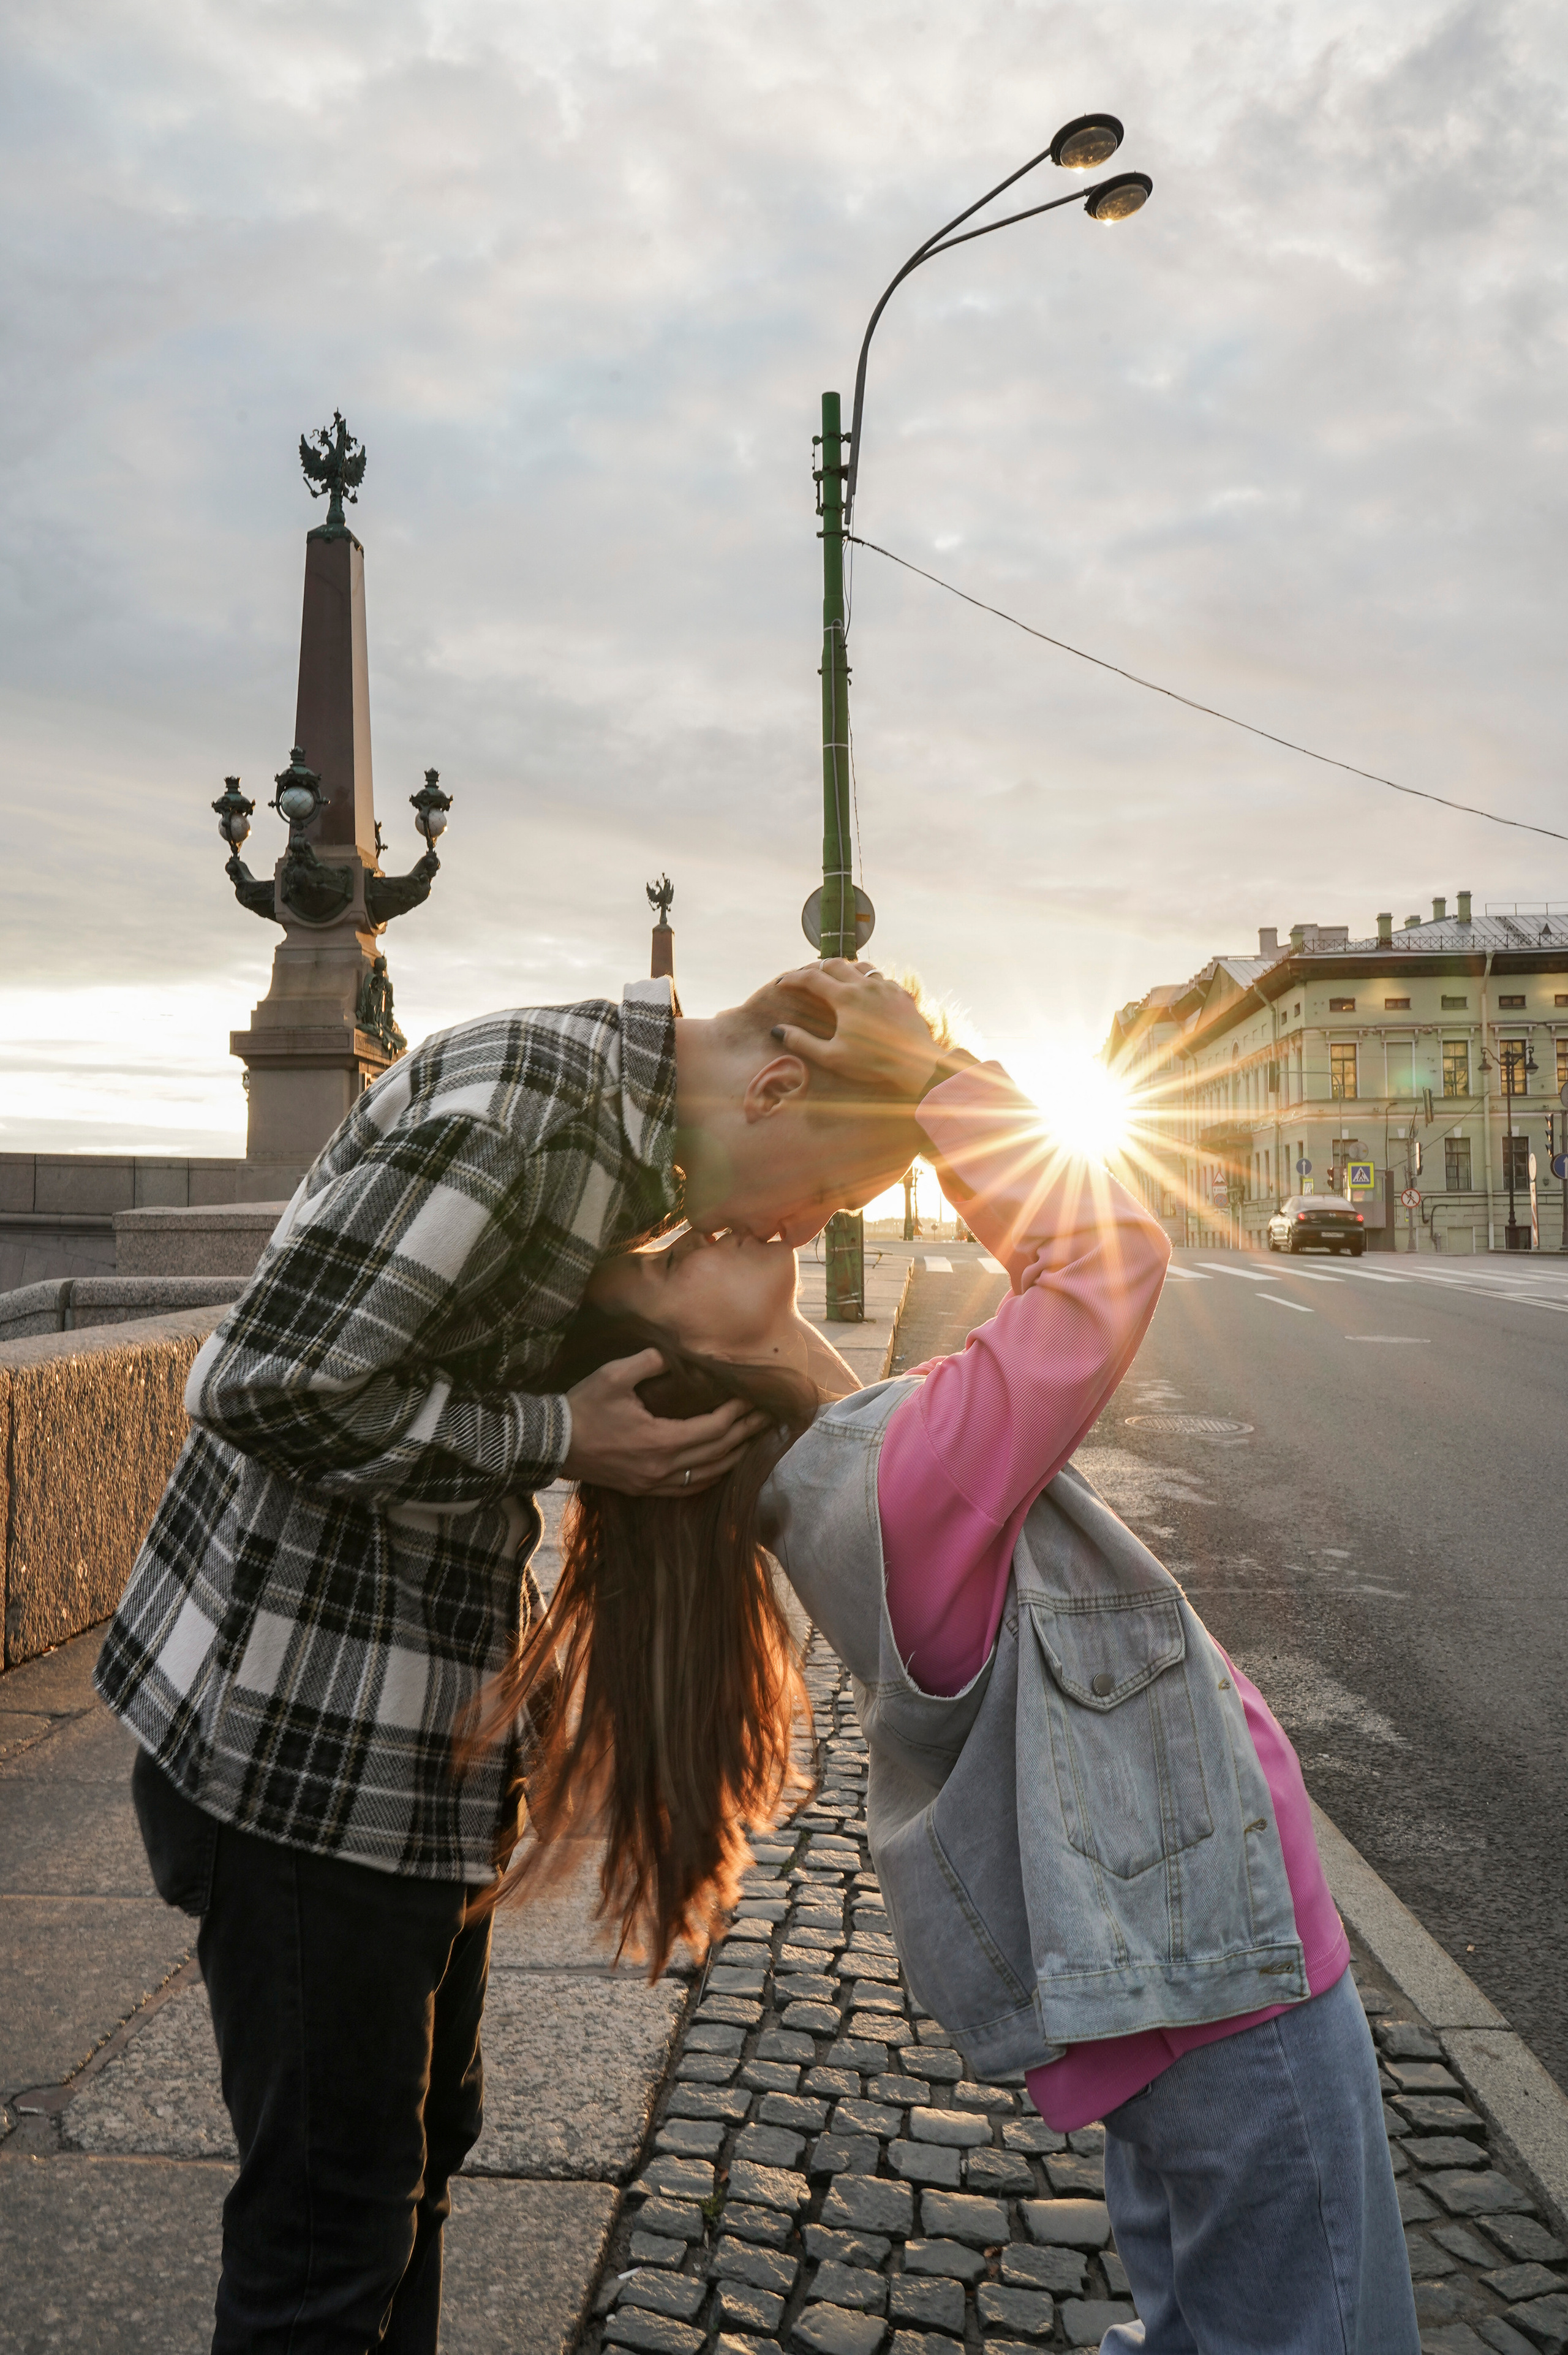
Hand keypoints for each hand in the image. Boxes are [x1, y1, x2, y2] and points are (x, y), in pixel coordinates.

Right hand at [560, 1349, 769, 1496]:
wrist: (552, 1444)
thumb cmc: (582, 1407)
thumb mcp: (614, 1375)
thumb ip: (649, 1361)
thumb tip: (675, 1354)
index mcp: (660, 1440)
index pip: (713, 1429)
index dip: (736, 1415)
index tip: (752, 1399)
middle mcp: (662, 1467)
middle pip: (718, 1453)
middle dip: (745, 1434)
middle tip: (767, 1418)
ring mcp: (653, 1483)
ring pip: (707, 1475)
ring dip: (733, 1458)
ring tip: (752, 1441)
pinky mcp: (644, 1489)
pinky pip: (688, 1489)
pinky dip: (710, 1477)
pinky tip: (720, 1467)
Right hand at [768, 963, 941, 1100]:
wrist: (916, 1064)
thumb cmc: (872, 1063)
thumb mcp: (832, 1057)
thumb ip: (802, 1042)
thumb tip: (778, 1030)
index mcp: (845, 997)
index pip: (811, 978)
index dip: (793, 979)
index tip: (782, 983)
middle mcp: (865, 985)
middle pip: (833, 963)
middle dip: (814, 967)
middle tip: (803, 976)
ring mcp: (885, 986)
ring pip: (859, 965)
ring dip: (842, 968)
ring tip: (833, 976)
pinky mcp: (900, 993)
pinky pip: (879, 977)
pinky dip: (865, 978)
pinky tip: (863, 990)